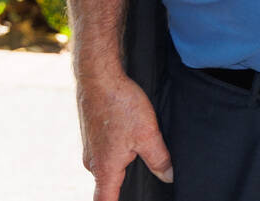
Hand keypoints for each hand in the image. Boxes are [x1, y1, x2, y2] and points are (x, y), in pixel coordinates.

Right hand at [76, 69, 172, 200]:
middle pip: (109, 184)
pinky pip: (106, 150)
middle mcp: (93, 162)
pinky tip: (130, 134)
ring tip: (139, 149)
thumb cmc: (120, 104)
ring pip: (109, 164)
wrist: (98, 76)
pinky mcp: (92, 134)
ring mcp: (90, 148)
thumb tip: (168, 177)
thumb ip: (159, 159)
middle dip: (126, 182)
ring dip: (123, 162)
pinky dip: (119, 147)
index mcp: (104, 169)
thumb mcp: (148, 133)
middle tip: (147, 175)